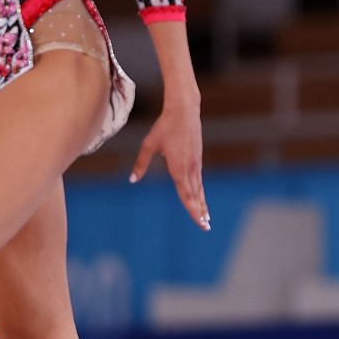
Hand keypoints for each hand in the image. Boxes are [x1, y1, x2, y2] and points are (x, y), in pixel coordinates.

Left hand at [132, 99, 209, 230]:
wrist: (184, 112)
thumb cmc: (164, 128)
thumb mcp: (148, 145)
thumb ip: (141, 163)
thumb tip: (132, 179)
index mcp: (178, 167)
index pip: (186, 193)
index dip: (192, 208)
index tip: (199, 220)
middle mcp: (189, 168)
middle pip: (195, 195)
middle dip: (200, 211)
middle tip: (205, 227)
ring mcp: (195, 163)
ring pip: (198, 188)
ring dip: (202, 203)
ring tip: (206, 218)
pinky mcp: (197, 159)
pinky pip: (198, 180)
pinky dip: (200, 191)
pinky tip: (200, 198)